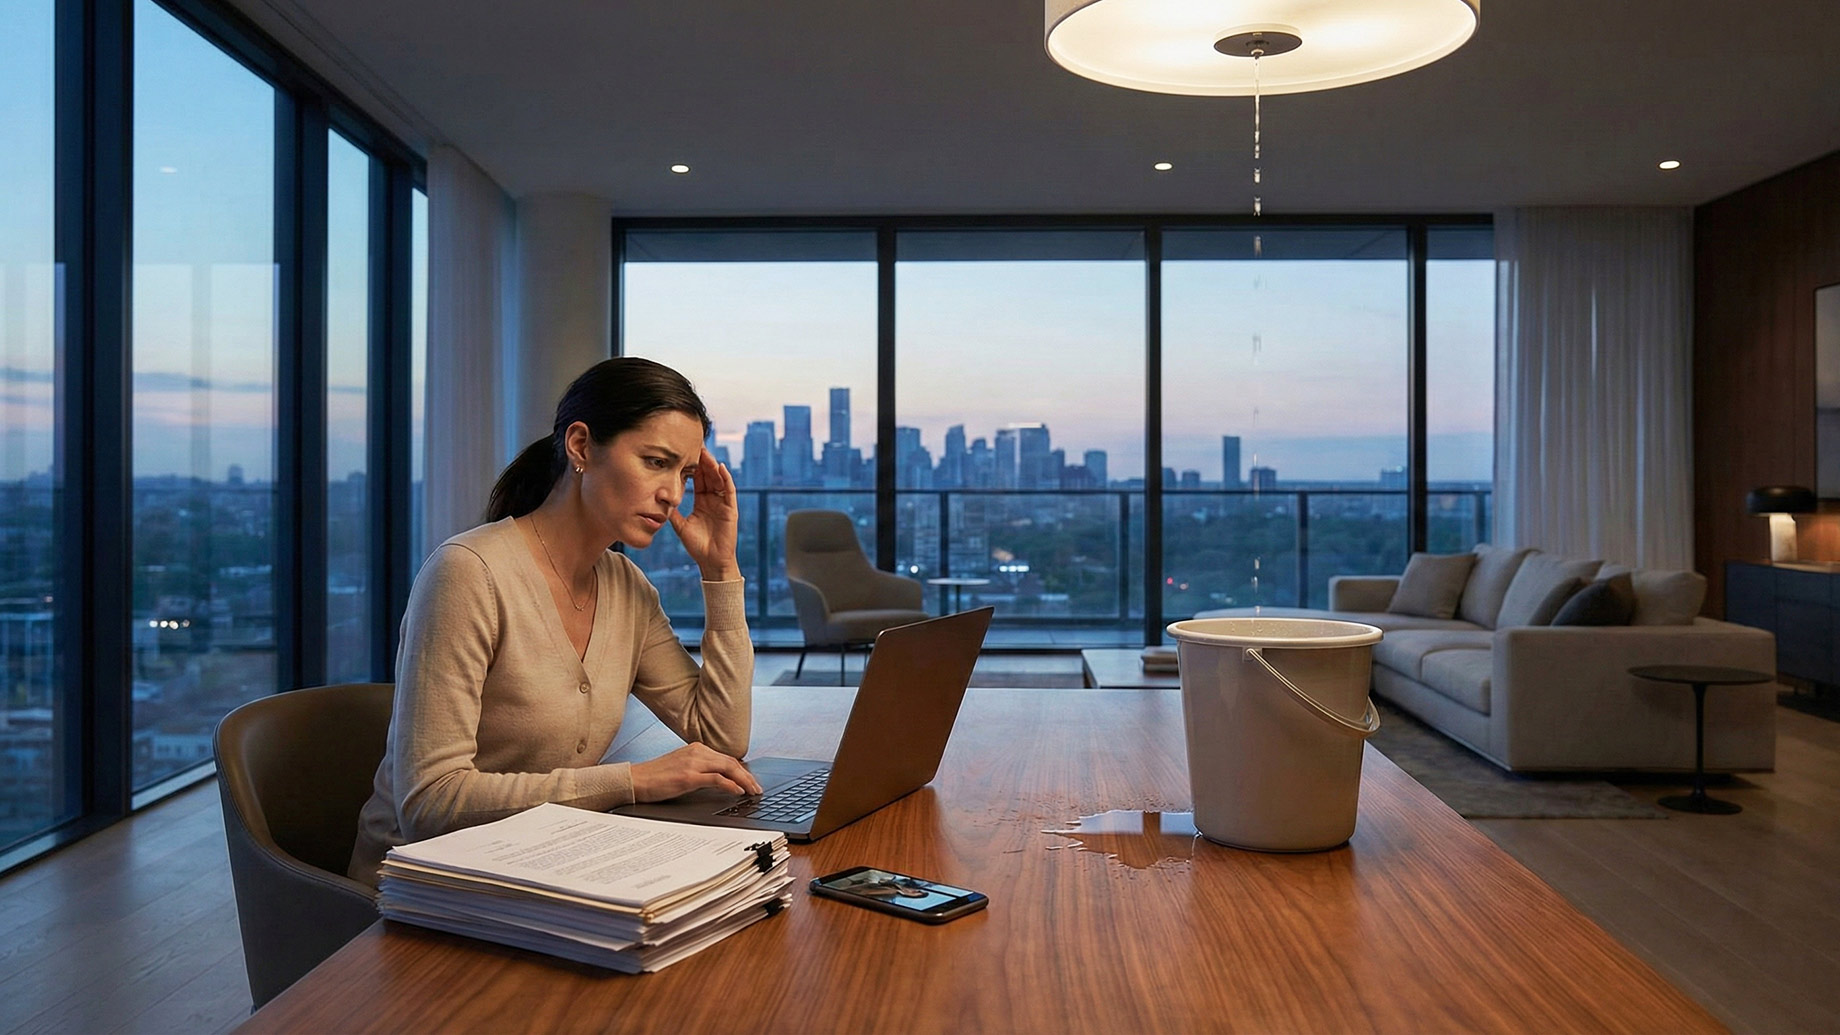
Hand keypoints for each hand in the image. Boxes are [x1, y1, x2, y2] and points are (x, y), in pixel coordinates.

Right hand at [629, 742, 761, 800]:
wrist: (636, 780)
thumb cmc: (656, 777)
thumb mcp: (682, 768)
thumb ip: (700, 769)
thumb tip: (721, 780)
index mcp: (696, 749)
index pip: (727, 758)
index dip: (742, 771)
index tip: (751, 781)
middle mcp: (697, 752)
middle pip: (731, 762)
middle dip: (747, 776)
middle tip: (757, 788)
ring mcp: (693, 763)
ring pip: (728, 768)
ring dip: (744, 781)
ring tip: (752, 791)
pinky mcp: (688, 776)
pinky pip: (716, 779)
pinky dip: (730, 785)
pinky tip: (738, 792)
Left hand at [667, 447, 739, 580]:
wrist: (710, 562)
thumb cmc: (697, 546)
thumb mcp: (680, 525)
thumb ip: (672, 512)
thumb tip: (658, 500)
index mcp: (702, 502)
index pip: (697, 480)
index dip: (691, 467)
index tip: (683, 453)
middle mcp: (713, 500)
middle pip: (708, 475)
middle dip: (702, 461)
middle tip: (694, 445)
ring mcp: (723, 503)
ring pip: (718, 479)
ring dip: (712, 465)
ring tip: (705, 452)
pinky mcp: (731, 509)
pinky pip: (729, 490)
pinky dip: (726, 478)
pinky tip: (720, 467)